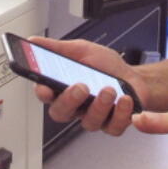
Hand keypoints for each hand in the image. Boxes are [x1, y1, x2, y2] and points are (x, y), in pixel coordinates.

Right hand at [27, 36, 148, 136]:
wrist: (135, 76)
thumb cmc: (106, 66)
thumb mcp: (80, 50)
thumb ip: (57, 48)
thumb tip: (33, 41)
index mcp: (63, 88)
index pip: (45, 94)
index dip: (43, 92)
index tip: (46, 87)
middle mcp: (76, 106)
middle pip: (61, 113)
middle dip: (69, 101)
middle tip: (81, 87)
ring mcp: (93, 117)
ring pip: (88, 122)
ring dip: (99, 105)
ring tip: (110, 89)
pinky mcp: (112, 125)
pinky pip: (112, 127)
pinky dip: (120, 114)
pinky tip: (125, 100)